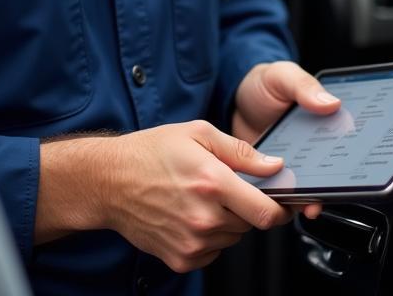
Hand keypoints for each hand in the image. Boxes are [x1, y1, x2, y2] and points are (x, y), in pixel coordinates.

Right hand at [37, 121, 292, 271]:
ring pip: (233, 238)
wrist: (110, 181)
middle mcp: (204, 217)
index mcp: (212, 182)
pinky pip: (213, 252)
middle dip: (247, 206)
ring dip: (228, 221)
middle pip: (251, 224)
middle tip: (226, 188)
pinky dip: (210, 237)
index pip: (266, 212)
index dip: (281, 208)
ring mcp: (192, 243)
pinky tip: (190, 214)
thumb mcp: (198, 133)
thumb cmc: (151, 152)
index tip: (282, 201)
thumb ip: (241, 151)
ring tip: (202, 198)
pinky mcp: (181, 259)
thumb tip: (274, 165)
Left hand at [232, 60, 340, 220]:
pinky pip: (286, 192)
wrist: (233, 103)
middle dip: (336, 182)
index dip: (355, 152)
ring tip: (308, 203)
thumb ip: (303, 85)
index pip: (348, 139)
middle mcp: (317, 146)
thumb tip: (332, 102)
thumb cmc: (262, 85)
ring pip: (312, 186)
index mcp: (325, 120)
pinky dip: (285, 200)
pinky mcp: (278, 177)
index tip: (355, 163)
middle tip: (331, 189)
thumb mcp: (282, 76)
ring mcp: (298, 164)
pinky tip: (281, 200)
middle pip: (334, 168)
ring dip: (312, 196)